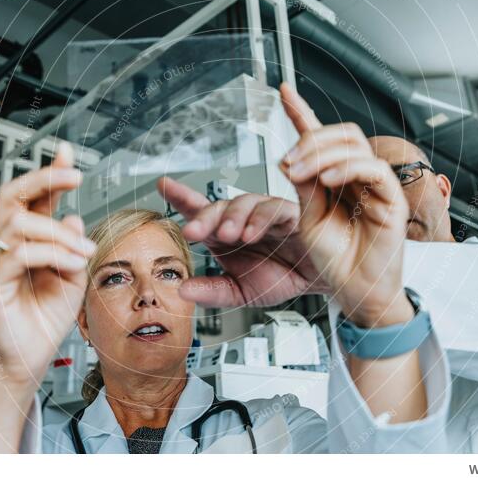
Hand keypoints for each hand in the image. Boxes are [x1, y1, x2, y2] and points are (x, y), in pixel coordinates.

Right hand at [0, 143, 94, 386]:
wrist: (31, 356)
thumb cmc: (48, 316)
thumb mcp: (74, 275)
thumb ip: (74, 244)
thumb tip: (73, 215)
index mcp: (26, 237)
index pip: (33, 196)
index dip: (49, 172)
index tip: (68, 153)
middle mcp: (5, 243)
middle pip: (13, 194)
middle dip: (44, 179)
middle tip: (75, 178)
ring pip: (20, 222)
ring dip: (60, 232)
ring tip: (84, 251)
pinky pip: (19, 254)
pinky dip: (52, 254)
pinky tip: (72, 264)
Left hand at [157, 176, 329, 306]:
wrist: (315, 281)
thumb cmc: (280, 278)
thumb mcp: (240, 292)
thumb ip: (211, 291)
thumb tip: (182, 290)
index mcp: (224, 235)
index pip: (199, 213)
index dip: (181, 198)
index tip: (163, 185)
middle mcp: (242, 220)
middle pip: (217, 207)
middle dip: (203, 217)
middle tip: (192, 232)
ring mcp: (265, 214)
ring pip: (244, 202)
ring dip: (232, 218)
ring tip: (226, 236)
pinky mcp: (290, 214)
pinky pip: (274, 208)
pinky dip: (261, 219)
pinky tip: (251, 233)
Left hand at [278, 83, 411, 326]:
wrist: (354, 292)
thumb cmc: (335, 262)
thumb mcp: (308, 220)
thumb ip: (304, 188)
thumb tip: (291, 158)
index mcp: (335, 179)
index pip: (320, 137)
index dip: (301, 112)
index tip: (283, 92)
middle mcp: (356, 178)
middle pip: (341, 135)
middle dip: (309, 139)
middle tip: (287, 161)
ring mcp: (376, 186)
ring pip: (355, 145)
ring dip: (321, 152)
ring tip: (299, 172)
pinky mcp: (391, 200)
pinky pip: (374, 169)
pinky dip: (348, 168)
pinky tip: (328, 180)